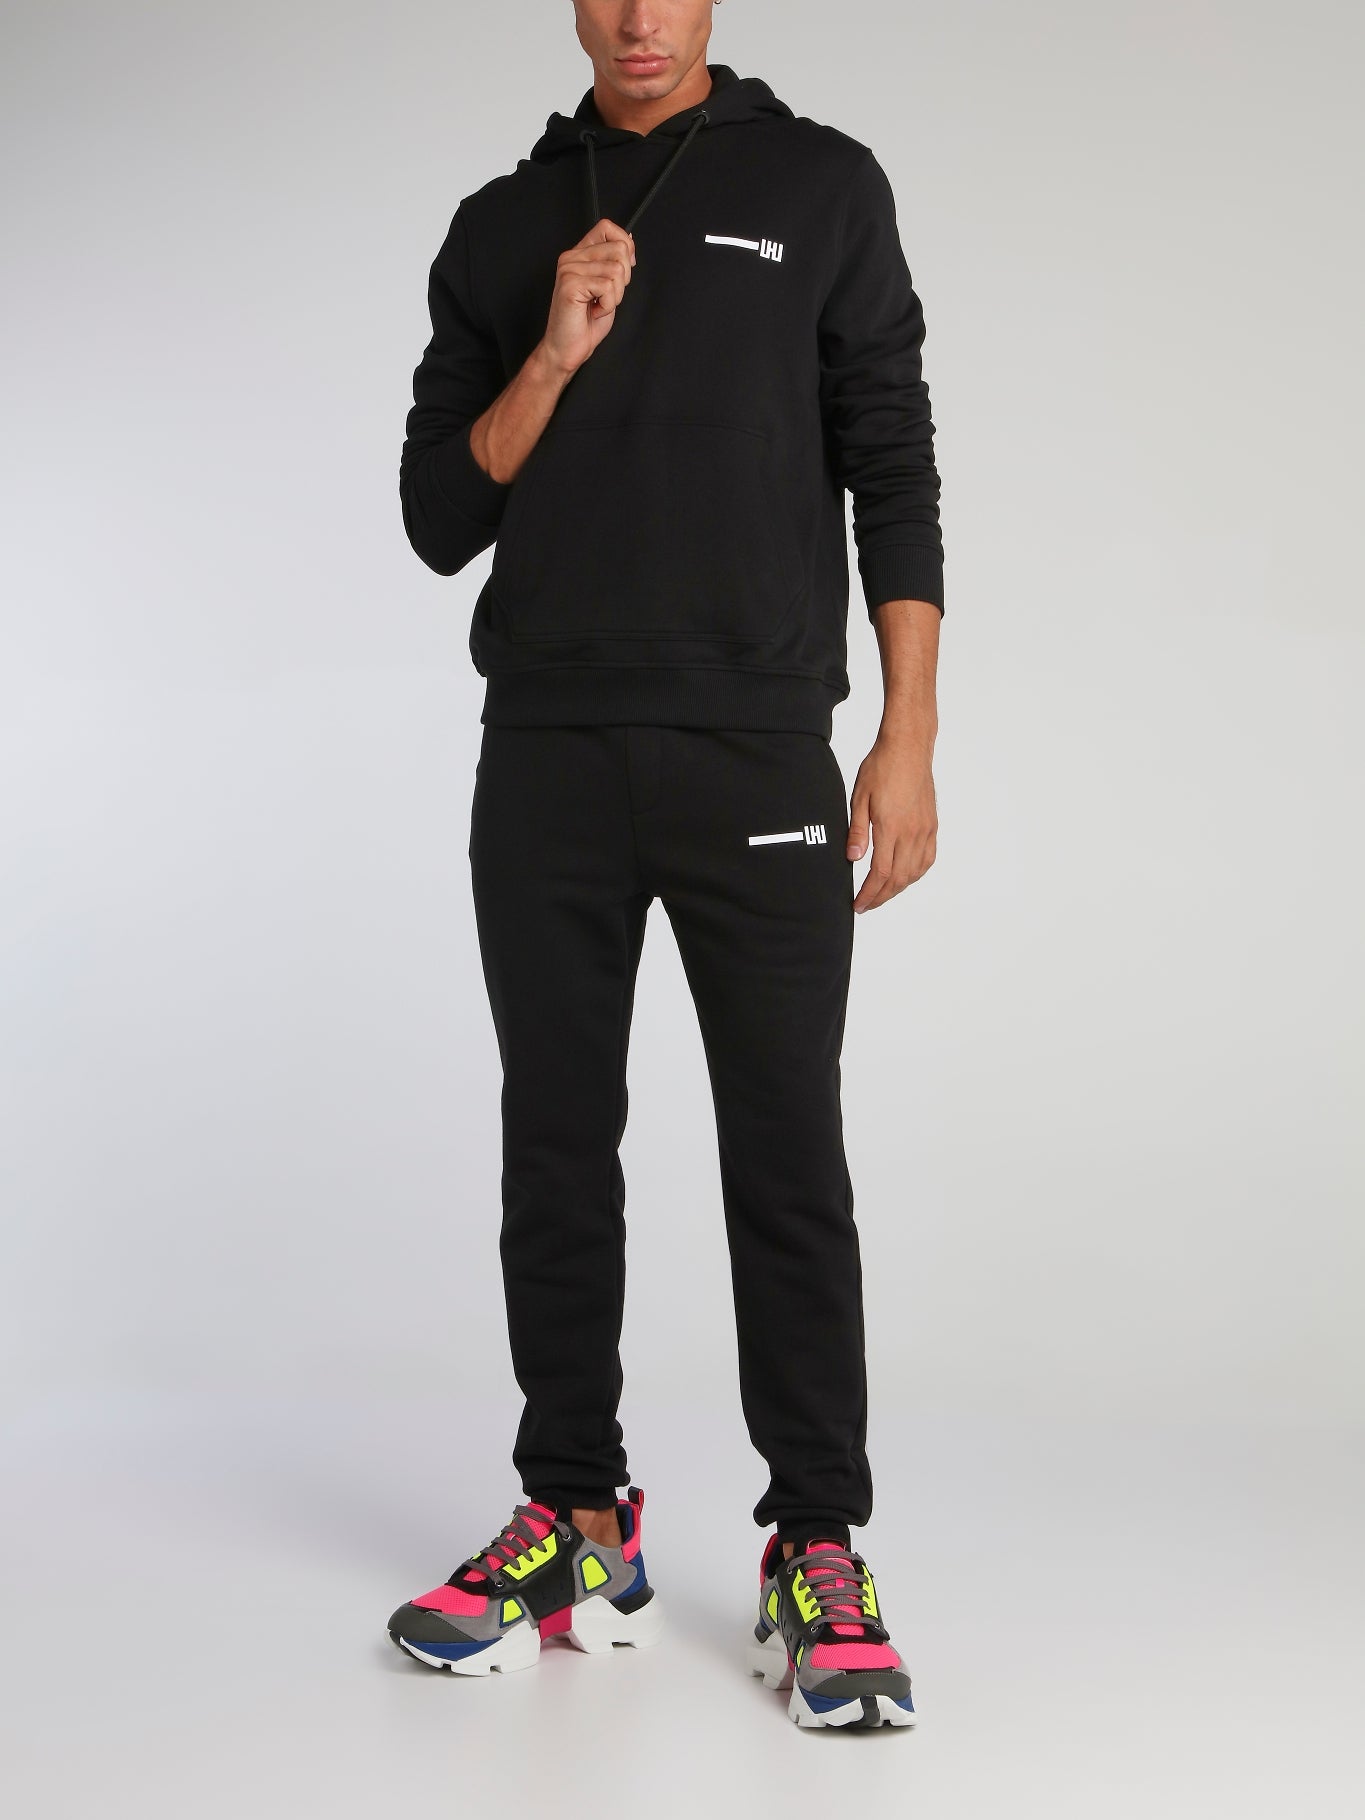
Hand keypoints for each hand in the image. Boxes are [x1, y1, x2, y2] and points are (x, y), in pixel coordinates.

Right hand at [541, 217, 635, 374]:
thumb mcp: (607, 287)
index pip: (607, 227)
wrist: (567, 348)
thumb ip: (614, 262)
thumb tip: (628, 241)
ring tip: (599, 305)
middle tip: (607, 296)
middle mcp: (572, 258)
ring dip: (615, 295)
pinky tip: (594, 311)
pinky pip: (608, 287)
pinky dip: (607, 305)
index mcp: (579, 255)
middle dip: (624, 278)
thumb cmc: (585, 322)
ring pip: (616, 270)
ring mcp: (569, 270)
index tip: (625, 268)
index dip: (624, 245)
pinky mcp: (571, 284)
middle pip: (619, 249)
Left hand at [847, 734, 937, 912]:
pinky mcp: (932, 825)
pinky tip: (905, 876)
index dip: (869, 894)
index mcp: (891, 827)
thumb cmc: (881, 767)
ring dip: (898, 888)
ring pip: (914, 872)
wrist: (908, 748)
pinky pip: (927, 859)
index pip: (880, 873)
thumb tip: (853, 859)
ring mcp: (925, 830)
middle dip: (881, 897)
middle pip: (898, 879)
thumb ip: (857, 832)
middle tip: (866, 905)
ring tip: (882, 893)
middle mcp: (911, 833)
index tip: (858, 904)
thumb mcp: (859, 798)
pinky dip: (915, 874)